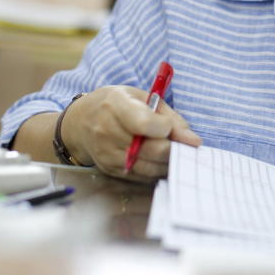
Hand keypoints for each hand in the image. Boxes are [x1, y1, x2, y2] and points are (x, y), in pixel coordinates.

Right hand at [62, 85, 201, 181]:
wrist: (82, 120)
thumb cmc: (118, 104)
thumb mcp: (142, 98)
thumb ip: (169, 117)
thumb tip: (192, 139)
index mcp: (115, 104)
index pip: (144, 123)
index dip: (165, 128)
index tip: (173, 127)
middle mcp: (106, 130)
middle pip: (150, 149)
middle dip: (173, 149)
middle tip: (186, 146)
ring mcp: (105, 153)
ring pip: (148, 166)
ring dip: (168, 163)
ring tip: (177, 153)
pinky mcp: (108, 169)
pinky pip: (140, 176)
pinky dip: (156, 171)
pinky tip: (162, 162)